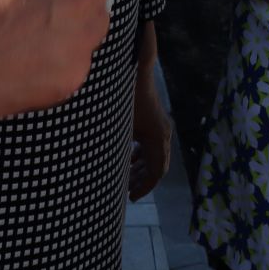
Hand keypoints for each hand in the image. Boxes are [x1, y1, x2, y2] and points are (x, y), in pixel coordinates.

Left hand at [127, 69, 171, 199]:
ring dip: (143, 170)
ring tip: (127, 182)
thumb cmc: (125, 100)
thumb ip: (117, 151)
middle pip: (158, 165)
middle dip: (143, 181)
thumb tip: (104, 173)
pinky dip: (143, 157)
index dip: (145, 187)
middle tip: (127, 194)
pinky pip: (153, 145)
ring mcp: (161, 126)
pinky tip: (129, 162)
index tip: (131, 198)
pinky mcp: (155, 121)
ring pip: (156, 156)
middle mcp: (164, 133)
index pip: (157, 171)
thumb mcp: (119, 129)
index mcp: (157, 138)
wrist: (135, 71)